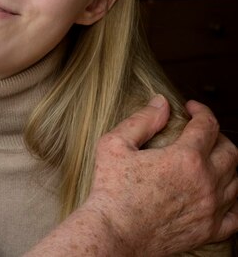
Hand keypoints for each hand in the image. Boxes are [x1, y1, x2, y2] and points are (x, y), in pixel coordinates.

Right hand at [84, 95, 237, 255]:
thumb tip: (162, 102)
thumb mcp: (115, 144)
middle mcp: (205, 182)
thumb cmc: (110, 190)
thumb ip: (142, 120)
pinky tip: (218, 194)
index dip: (201, 111)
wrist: (113, 233)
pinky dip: (232, 202)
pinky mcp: (208, 231)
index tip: (191, 108)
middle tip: (201, 133)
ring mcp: (210, 209)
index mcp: (185, 158)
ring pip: (235, 180)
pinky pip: (236, 216)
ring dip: (225, 165)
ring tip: (208, 161)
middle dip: (217, 136)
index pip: (207, 125)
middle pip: (230, 151)